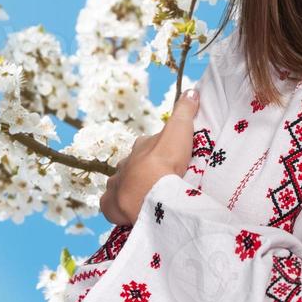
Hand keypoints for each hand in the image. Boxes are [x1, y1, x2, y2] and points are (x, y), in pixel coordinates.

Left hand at [99, 88, 199, 224]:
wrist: (150, 192)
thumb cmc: (165, 162)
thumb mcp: (179, 131)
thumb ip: (185, 112)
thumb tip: (192, 91)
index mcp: (140, 147)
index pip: (148, 145)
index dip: (159, 151)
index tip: (171, 160)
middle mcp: (124, 163)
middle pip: (134, 165)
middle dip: (144, 172)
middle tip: (161, 183)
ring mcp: (115, 184)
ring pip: (121, 183)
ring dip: (131, 188)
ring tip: (147, 199)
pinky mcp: (110, 204)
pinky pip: (109, 204)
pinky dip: (116, 206)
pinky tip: (126, 210)